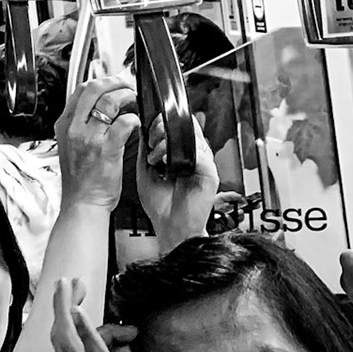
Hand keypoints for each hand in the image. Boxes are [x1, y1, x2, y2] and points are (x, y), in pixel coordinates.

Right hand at [50, 279, 170, 351]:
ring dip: (66, 309)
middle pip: (60, 340)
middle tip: (64, 281)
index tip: (73, 303)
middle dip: (61, 307)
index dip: (69, 324)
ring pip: (69, 341)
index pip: (69, 351)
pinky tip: (77, 312)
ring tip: (66, 284)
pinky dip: (84, 331)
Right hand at [56, 78, 140, 210]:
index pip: (81, 89)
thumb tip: (100, 105)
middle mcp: (74, 128)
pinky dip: (133, 119)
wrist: (82, 202)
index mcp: (65, 124)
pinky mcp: (106, 150)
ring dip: (126, 97)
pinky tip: (136, 124)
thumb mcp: (71, 145)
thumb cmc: (81, 178)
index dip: (101, 82)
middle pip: (93, 88)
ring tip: (134, 103)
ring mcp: (89, 138)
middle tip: (127, 87)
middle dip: (114, 82)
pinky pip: (123, 123)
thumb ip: (81, 124)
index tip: (114, 84)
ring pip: (109, 101)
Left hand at [135, 113, 218, 249]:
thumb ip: (145, 149)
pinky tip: (167, 164)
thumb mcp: (146, 171)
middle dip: (165, 128)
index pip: (178, 128)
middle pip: (187, 128)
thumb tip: (142, 128)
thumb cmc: (160, 205)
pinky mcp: (210, 174)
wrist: (169, 228)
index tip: (148, 129)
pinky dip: (182, 155)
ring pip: (193, 138)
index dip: (163, 123)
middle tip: (151, 139)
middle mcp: (194, 157)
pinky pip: (201, 155)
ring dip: (170, 141)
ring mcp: (203, 164)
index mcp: (181, 155)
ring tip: (156, 154)